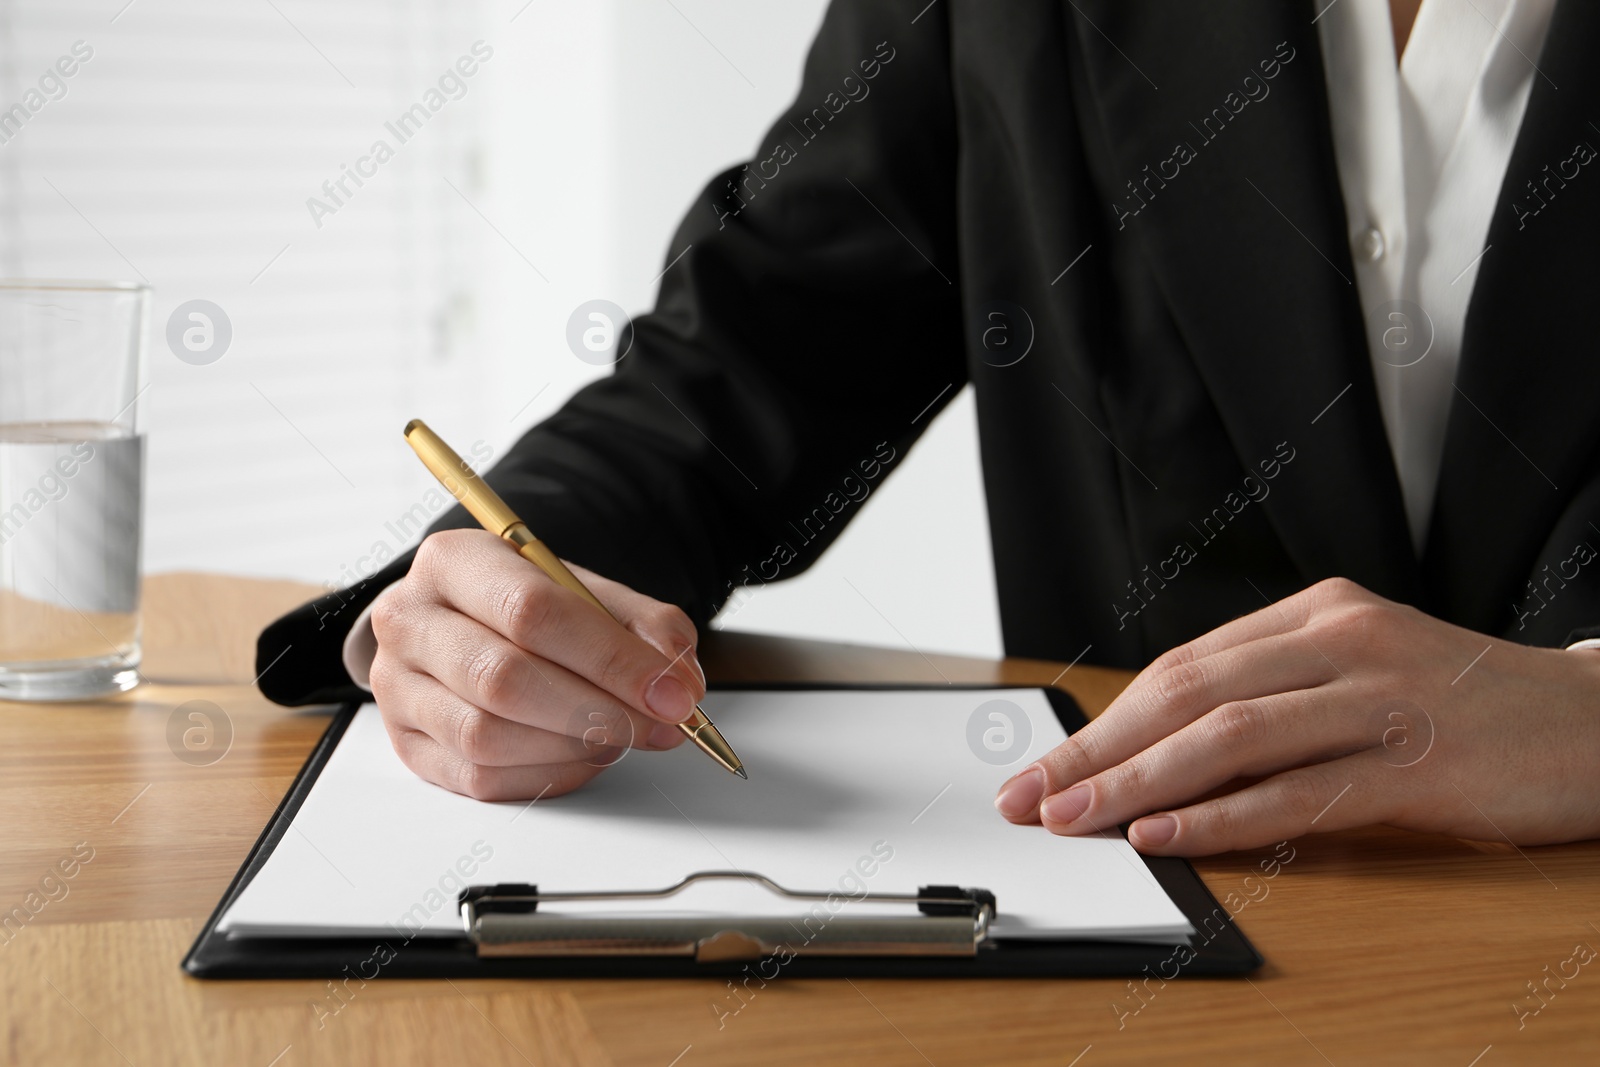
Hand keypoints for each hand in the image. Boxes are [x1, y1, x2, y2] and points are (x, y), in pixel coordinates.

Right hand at [368, 529, 705, 799]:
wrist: (463, 623)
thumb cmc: (528, 607)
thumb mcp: (590, 593)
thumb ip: (646, 628)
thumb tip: (680, 684)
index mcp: (454, 561)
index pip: (533, 613)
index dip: (610, 660)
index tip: (671, 694)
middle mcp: (410, 620)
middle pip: (505, 680)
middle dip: (599, 711)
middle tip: (659, 726)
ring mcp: (397, 686)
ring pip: (487, 736)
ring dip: (572, 747)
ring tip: (620, 736)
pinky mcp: (406, 743)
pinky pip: (478, 778)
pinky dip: (546, 774)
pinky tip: (581, 755)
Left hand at [993, 578, 1599, 854]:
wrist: (1595, 722)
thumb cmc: (1464, 706)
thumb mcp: (1358, 672)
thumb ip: (1271, 695)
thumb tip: (1156, 750)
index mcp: (1317, 613)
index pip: (1182, 668)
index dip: (1103, 721)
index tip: (1044, 764)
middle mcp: (1340, 641)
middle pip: (1187, 694)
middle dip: (1096, 750)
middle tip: (1029, 795)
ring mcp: (1379, 699)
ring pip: (1229, 737)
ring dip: (1137, 783)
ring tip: (1073, 818)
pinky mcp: (1416, 764)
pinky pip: (1297, 793)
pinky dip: (1221, 815)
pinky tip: (1164, 834)